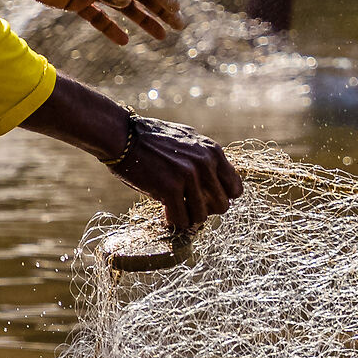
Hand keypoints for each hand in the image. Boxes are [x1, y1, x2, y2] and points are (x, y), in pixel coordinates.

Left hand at [0, 0, 183, 43]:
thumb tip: (128, 3)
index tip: (175, 11)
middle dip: (162, 10)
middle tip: (180, 27)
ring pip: (125, 9)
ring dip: (144, 21)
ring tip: (162, 37)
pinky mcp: (77, 3)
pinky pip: (100, 19)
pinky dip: (112, 30)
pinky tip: (124, 42)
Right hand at [107, 115, 243, 232]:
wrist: (122, 136)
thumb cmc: (151, 140)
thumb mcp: (187, 140)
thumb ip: (204, 158)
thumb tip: (216, 182)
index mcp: (213, 152)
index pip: (235, 189)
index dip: (220, 197)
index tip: (204, 198)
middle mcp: (206, 163)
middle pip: (222, 206)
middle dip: (205, 210)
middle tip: (187, 205)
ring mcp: (189, 176)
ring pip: (202, 217)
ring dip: (187, 217)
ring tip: (174, 209)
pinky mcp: (170, 188)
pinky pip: (181, 220)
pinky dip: (172, 222)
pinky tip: (163, 214)